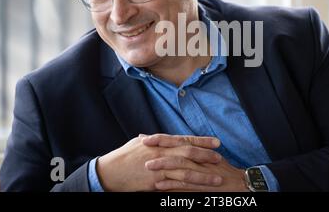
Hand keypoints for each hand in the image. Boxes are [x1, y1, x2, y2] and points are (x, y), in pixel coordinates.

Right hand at [96, 134, 222, 191]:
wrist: (109, 171)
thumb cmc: (122, 156)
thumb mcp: (138, 144)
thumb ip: (150, 141)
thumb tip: (153, 137)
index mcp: (159, 142)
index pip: (185, 139)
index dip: (201, 140)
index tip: (216, 142)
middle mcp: (161, 153)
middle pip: (188, 152)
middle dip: (206, 155)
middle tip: (220, 158)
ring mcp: (159, 168)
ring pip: (186, 170)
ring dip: (203, 175)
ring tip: (217, 178)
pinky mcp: (155, 183)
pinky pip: (176, 185)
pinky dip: (189, 187)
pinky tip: (200, 190)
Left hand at [143, 134, 248, 191]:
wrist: (237, 183)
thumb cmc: (219, 169)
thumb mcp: (206, 156)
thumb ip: (189, 150)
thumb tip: (169, 145)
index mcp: (199, 150)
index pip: (178, 140)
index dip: (161, 138)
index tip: (145, 138)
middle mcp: (199, 158)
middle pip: (177, 150)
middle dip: (159, 148)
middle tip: (142, 146)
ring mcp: (201, 172)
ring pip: (180, 167)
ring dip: (163, 166)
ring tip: (148, 166)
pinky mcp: (202, 186)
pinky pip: (185, 186)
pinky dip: (172, 186)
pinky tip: (159, 186)